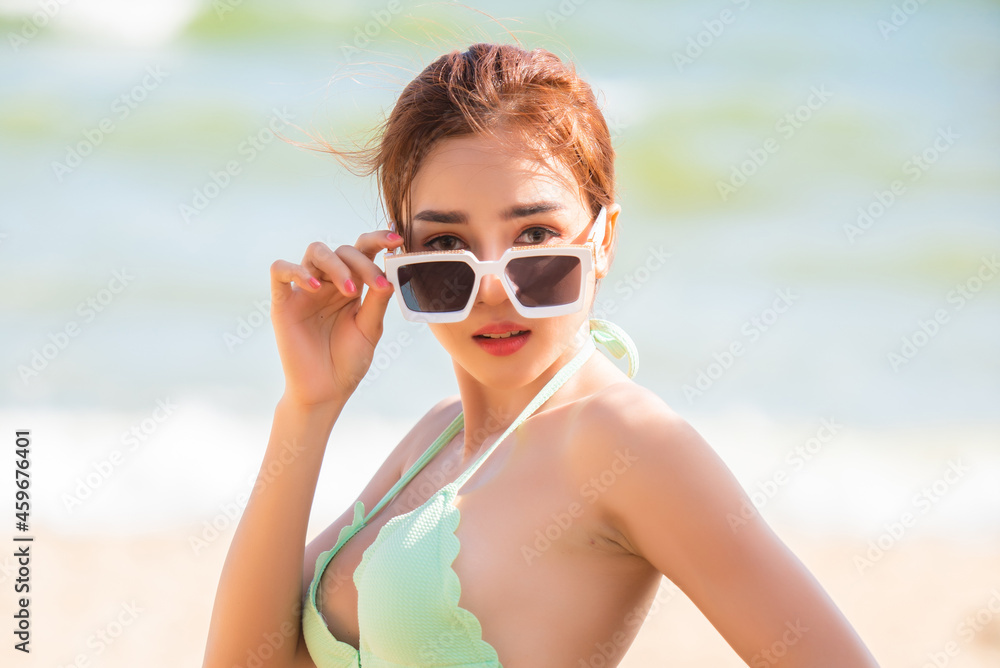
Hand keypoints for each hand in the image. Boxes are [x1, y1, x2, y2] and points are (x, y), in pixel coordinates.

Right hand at [268, 230, 402, 406]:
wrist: (326, 391)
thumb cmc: (349, 361)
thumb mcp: (370, 329)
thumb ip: (377, 301)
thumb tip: (388, 274)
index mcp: (351, 286)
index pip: (362, 251)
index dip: (377, 240)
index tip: (396, 240)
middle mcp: (328, 283)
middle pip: (342, 249)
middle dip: (361, 262)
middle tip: (375, 285)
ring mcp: (305, 291)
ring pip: (315, 251)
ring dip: (336, 264)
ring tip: (349, 291)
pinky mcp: (283, 303)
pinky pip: (279, 270)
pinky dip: (297, 271)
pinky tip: (315, 288)